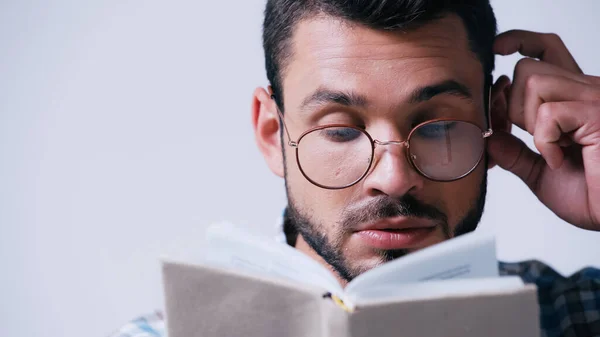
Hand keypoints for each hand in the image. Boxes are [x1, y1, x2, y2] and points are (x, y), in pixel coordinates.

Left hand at [488, 30, 599, 230]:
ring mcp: (594, 98)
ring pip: (533, 80)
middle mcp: (586, 91)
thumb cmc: (591, 196)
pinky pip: (548, 112)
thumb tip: (488, 136)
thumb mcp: (539, 172)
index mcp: (573, 99)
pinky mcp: (598, 113)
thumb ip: (514, 152)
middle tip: (534, 139)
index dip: (519, 41)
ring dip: (529, 122)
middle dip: (512, 108)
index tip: (497, 48)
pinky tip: (560, 159)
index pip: (547, 49)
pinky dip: (544, 141)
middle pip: (527, 68)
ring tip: (551, 148)